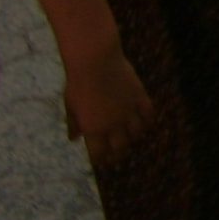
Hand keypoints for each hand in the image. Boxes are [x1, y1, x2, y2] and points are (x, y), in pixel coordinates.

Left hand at [62, 40, 154, 168]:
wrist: (95, 60)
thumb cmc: (78, 82)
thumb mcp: (70, 105)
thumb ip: (74, 124)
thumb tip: (74, 139)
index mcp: (93, 128)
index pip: (100, 153)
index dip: (100, 158)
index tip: (100, 159)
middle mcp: (113, 123)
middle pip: (121, 147)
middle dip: (118, 153)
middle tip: (117, 154)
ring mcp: (128, 110)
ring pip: (137, 133)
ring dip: (133, 137)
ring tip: (130, 137)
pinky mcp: (139, 97)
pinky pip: (148, 114)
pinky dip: (146, 120)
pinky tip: (143, 121)